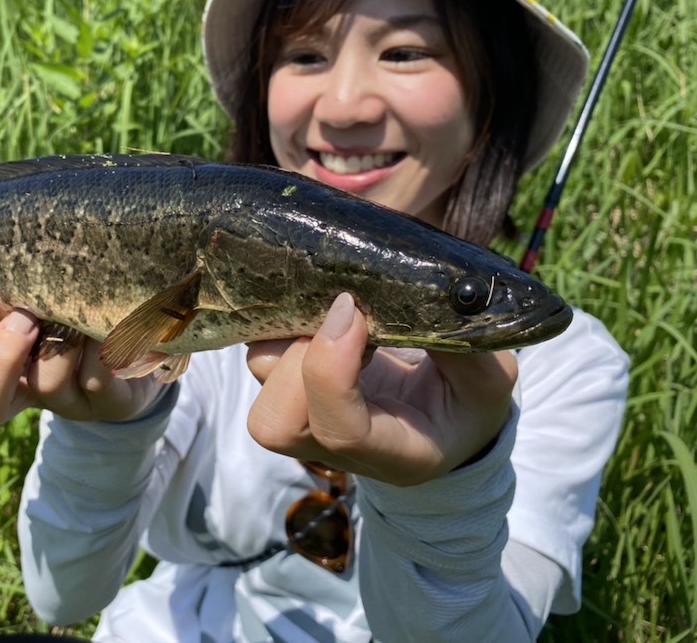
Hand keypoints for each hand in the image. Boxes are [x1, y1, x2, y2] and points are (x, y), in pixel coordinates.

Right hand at [0, 279, 164, 426]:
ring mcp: (67, 403)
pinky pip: (98, 376)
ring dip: (60, 342)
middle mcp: (24, 391)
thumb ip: (16, 275)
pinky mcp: (110, 404)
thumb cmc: (76, 302)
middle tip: (25, 318)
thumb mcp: (40, 289)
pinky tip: (113, 317)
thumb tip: (8, 227)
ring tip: (78, 310)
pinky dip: (101, 342)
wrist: (142, 343)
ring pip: (47, 384)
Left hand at [245, 292, 516, 485]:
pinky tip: (316, 307)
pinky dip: (276, 325)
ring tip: (329, 308)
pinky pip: (260, 354)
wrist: (443, 419)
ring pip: (259, 383)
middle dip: (298, 359)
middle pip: (277, 423)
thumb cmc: (468, 403)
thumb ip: (464, 348)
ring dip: (283, 337)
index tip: (355, 312)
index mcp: (394, 456)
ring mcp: (305, 420)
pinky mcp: (289, 387)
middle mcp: (335, 448)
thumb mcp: (490, 381)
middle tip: (340, 312)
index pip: (340, 433)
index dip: (332, 371)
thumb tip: (438, 293)